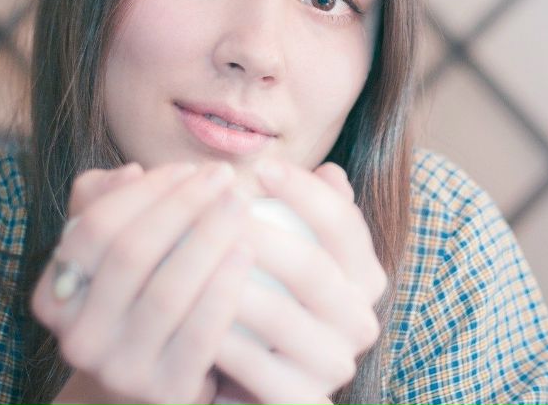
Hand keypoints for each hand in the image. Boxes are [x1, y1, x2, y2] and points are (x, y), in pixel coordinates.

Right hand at [32, 161, 254, 404]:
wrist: (148, 390)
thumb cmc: (136, 302)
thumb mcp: (109, 257)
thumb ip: (105, 205)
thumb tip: (131, 172)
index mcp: (55, 297)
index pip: (94, 227)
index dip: (144, 192)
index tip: (188, 167)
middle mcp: (79, 337)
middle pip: (131, 254)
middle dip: (182, 205)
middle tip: (223, 176)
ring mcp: (120, 369)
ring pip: (166, 291)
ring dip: (208, 237)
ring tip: (240, 204)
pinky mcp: (166, 391)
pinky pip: (200, 333)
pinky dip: (224, 286)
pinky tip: (247, 251)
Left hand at [212, 160, 387, 404]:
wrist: (255, 381)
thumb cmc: (272, 299)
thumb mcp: (295, 253)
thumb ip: (314, 214)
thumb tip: (330, 171)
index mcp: (365, 278)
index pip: (345, 224)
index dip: (306, 192)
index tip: (261, 167)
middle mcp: (360, 322)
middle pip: (312, 267)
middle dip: (260, 231)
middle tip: (215, 208)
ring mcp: (334, 365)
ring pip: (280, 316)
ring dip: (228, 281)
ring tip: (188, 253)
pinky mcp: (302, 401)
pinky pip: (256, 367)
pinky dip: (219, 338)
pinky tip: (182, 312)